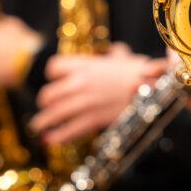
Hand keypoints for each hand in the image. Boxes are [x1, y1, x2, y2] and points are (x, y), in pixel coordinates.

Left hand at [31, 44, 166, 143]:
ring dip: (42, 122)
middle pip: (48, 94)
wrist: (153, 86)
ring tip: (37, 127)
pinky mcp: (93, 120)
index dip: (53, 74)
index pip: (54, 67)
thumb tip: (116, 51)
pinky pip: (68, 131)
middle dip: (45, 102)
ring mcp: (85, 102)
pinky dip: (56, 137)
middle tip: (46, 106)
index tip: (55, 79)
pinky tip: (49, 140)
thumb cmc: (142, 70)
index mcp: (85, 65)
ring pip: (53, 114)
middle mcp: (80, 83)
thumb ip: (116, 54)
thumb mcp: (126, 58)